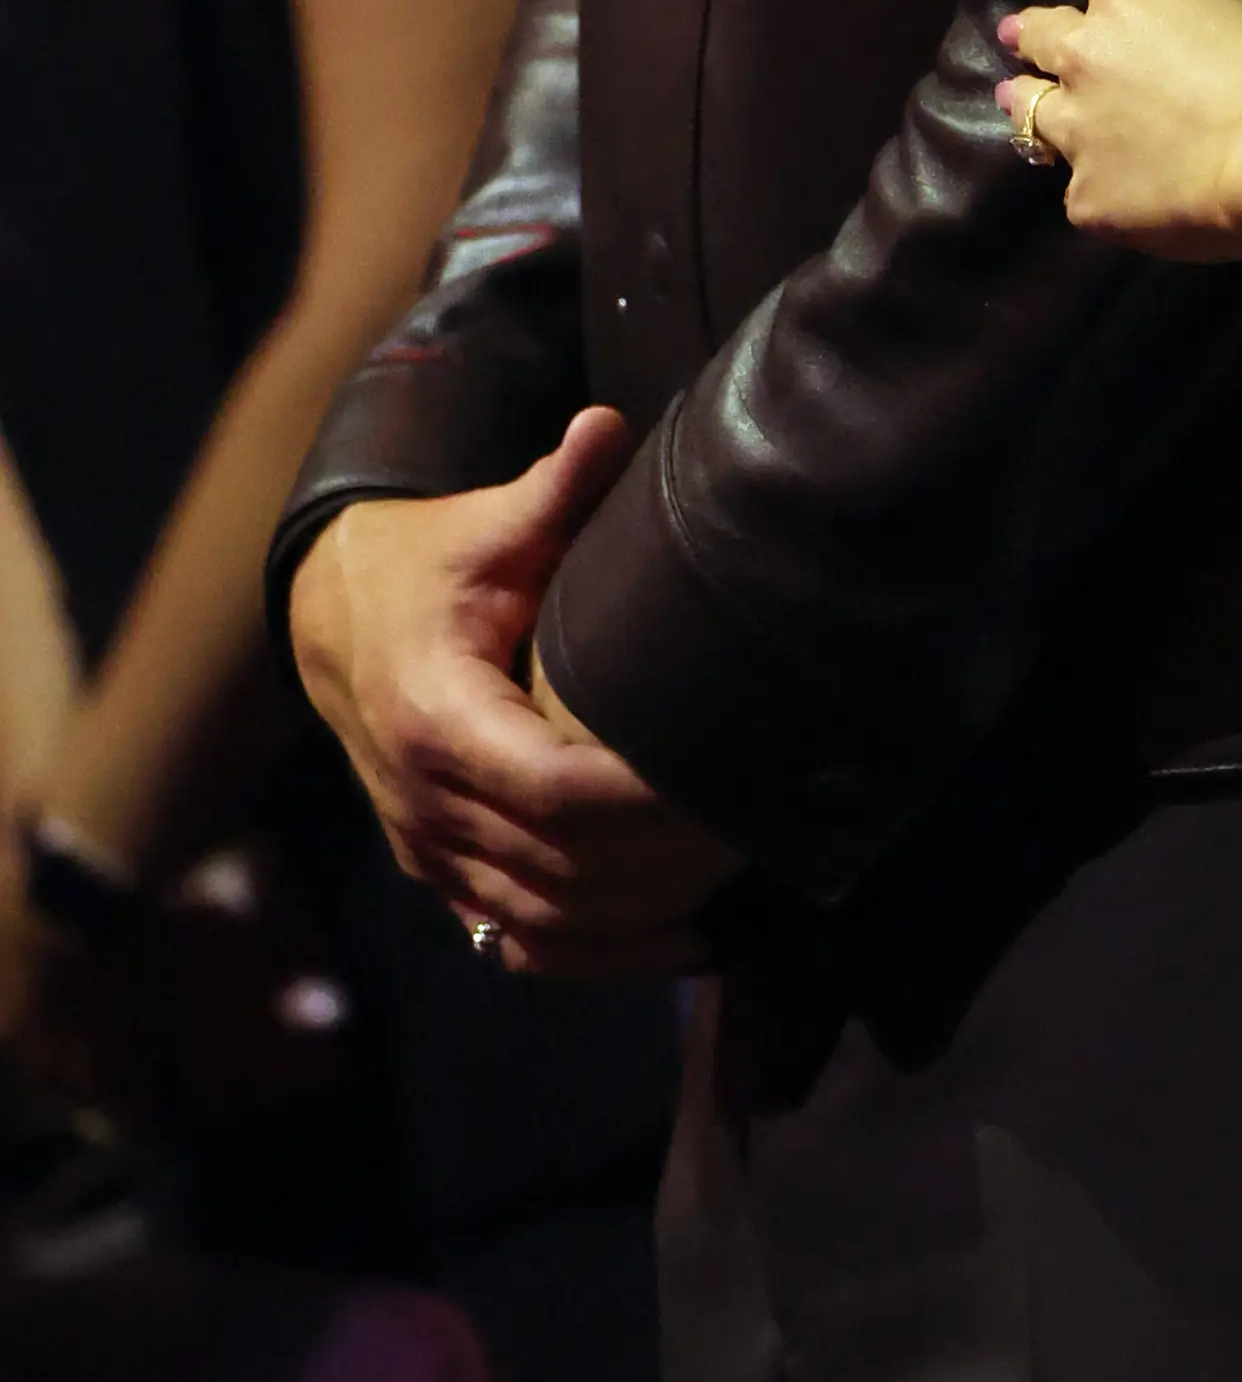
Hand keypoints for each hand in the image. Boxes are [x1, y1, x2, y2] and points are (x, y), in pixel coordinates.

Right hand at [288, 410, 736, 976]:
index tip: (726, 782)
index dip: (645, 802)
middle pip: (562, 870)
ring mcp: (428, 849)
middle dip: (668, 861)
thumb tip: (606, 425)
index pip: (553, 792)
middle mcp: (426, 802)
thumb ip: (550, 489)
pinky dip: (598, 955)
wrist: (337, 621)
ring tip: (739, 877)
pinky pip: (516, 942)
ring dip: (645, 916)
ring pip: (543, 922)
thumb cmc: (427, 566)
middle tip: (763, 827)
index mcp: (439, 720)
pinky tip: (681, 939)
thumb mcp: (484, 526)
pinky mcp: (441, 873)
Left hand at [997, 0, 1241, 243]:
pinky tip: (1123, 198)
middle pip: (1036, 33)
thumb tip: (1169, 54)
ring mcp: (1077, 130)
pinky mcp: (1086, 196)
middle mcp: (1084, 55)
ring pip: (1028, 109)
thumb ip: (1178, 25)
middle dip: (1031, 34)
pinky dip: (1101, 187)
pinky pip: (1083, 190)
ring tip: (1026, 108)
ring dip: (1031, 104)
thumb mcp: (1225, 15)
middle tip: (1021, 36)